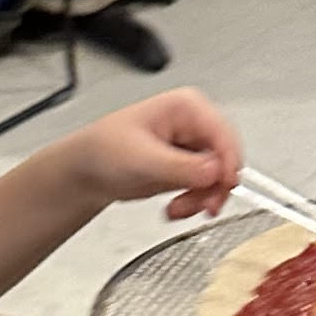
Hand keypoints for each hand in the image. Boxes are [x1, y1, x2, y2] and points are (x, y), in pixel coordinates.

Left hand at [72, 88, 240, 218]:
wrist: (87, 172)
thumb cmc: (103, 150)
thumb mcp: (141, 159)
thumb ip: (180, 166)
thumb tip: (214, 171)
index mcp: (186, 107)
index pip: (223, 133)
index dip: (229, 163)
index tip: (223, 186)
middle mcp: (194, 124)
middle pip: (226, 157)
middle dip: (213, 187)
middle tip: (202, 206)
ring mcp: (193, 147)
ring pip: (219, 177)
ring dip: (203, 198)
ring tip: (177, 209)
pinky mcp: (190, 168)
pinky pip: (208, 188)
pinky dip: (196, 202)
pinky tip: (176, 207)